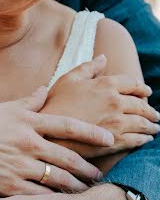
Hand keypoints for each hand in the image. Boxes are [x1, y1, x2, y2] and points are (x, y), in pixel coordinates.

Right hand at [0, 86, 112, 195]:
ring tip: (83, 189)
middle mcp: (26, 142)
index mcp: (26, 120)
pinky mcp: (9, 185)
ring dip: (73, 184)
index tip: (107, 137)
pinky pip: (38, 194)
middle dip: (86, 166)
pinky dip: (51, 197)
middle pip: (66, 156)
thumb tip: (44, 90)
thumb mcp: (0, 107)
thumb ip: (26, 102)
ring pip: (57, 178)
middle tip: (97, 172)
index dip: (89, 131)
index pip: (66, 124)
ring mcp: (19, 165)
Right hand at [43, 56, 159, 156]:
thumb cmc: (56, 102)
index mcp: (106, 84)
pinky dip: (144, 139)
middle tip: (155, 114)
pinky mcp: (116, 141)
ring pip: (142, 123)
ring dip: (151, 125)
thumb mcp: (69, 79)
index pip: (132, 83)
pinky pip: (137, 139)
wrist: (50, 131)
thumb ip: (89, 67)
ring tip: (155, 127)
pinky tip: (146, 139)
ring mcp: (117, 123)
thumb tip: (103, 58)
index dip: (141, 87)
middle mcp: (115, 102)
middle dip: (150, 110)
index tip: (147, 91)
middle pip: (141, 105)